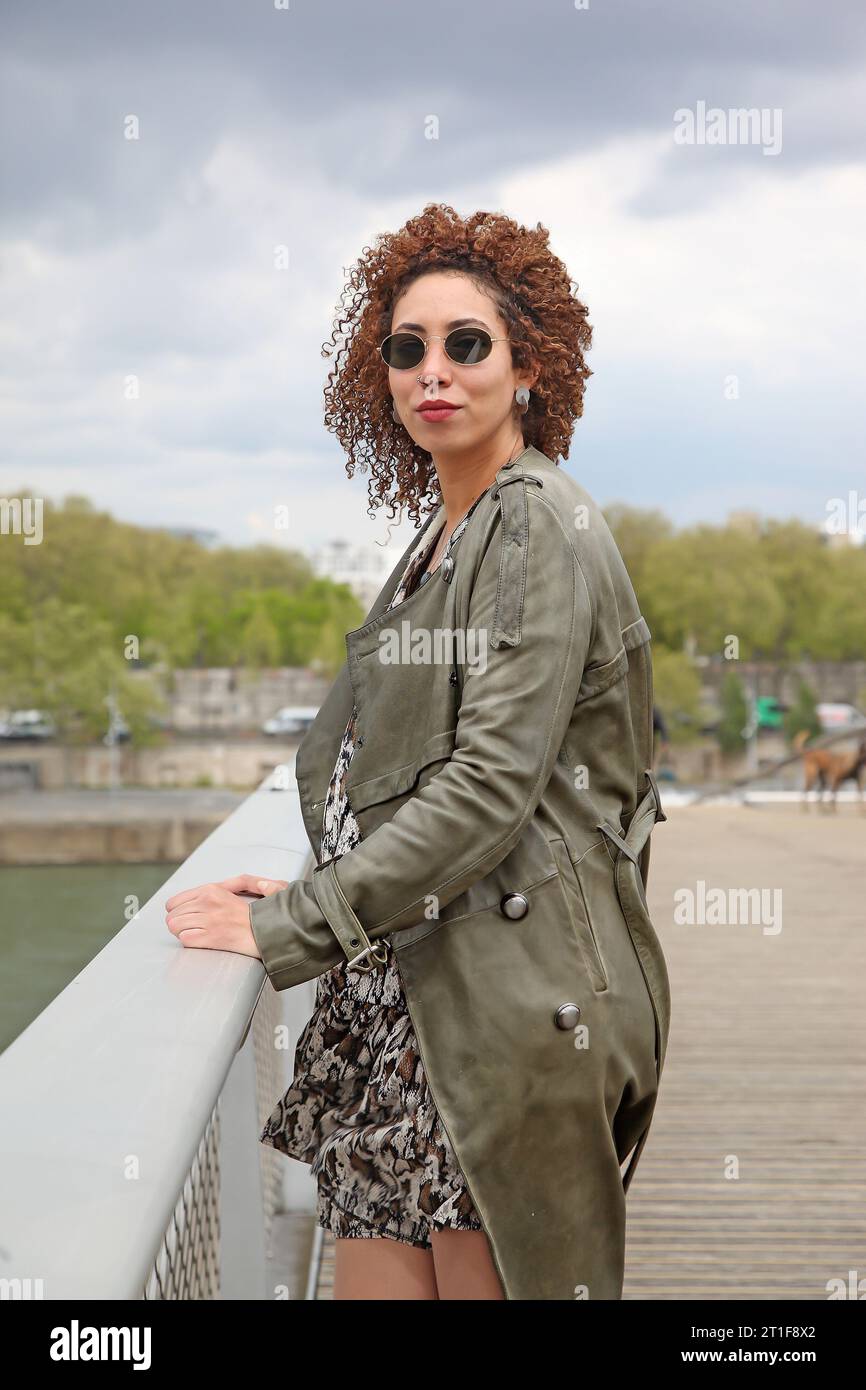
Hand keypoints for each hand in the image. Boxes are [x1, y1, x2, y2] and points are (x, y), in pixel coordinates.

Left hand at [165, 874, 288, 960]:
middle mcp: (207, 902)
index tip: (187, 918)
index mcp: (210, 890)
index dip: (177, 912)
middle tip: (193, 928)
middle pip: (172, 916)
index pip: (173, 902)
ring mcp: (209, 920)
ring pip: (175, 927)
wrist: (269, 928)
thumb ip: (209, 892)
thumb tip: (187, 899)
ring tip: (196, 934)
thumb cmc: (252, 912)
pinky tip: (202, 940)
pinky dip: (191, 941)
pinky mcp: (212, 937)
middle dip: (179, 924)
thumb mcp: (232, 890)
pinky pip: (185, 939)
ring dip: (183, 933)